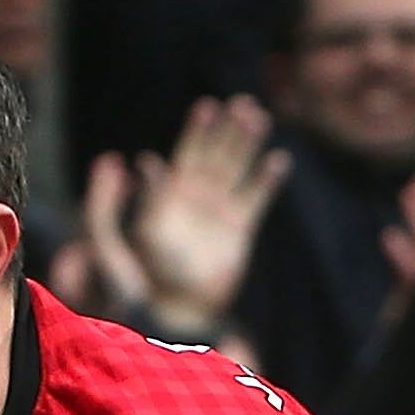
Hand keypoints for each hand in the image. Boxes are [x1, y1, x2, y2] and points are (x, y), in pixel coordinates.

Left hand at [126, 95, 290, 327]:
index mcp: (169, 195)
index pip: (186, 154)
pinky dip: (267, 180)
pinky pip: (256, 198)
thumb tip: (145, 159)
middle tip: (242, 104)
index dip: (196, 131)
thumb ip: (144, 197)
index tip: (207, 107)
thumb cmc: (145, 276)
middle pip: (216, 155)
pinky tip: (278, 161)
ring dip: (248, 145)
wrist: (174, 310)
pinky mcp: (239, 230)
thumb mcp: (136, 232)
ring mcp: (219, 212)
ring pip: (238, 170)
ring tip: (258, 119)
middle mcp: (196, 198)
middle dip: (228, 130)